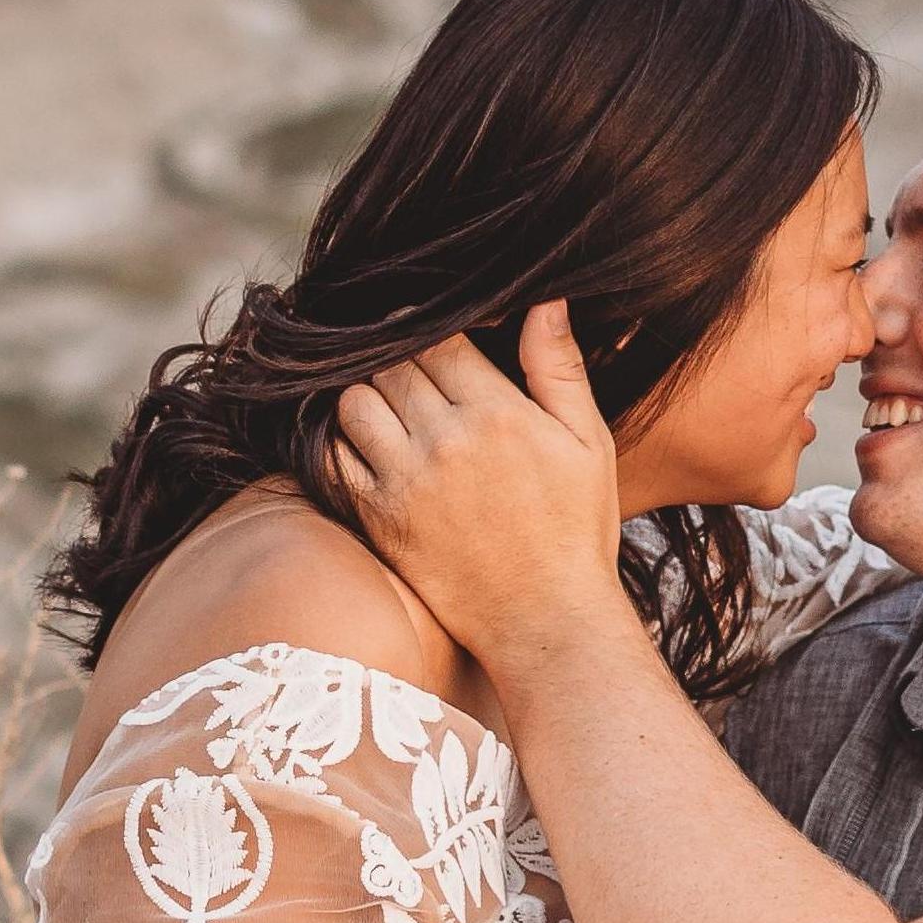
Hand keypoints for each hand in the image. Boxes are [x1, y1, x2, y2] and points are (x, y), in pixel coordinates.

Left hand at [333, 302, 629, 674]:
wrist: (547, 622)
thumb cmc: (576, 532)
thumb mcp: (587, 443)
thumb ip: (558, 368)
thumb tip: (545, 300)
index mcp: (498, 413)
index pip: (436, 340)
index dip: (425, 327)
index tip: (428, 334)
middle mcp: (446, 441)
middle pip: (389, 364)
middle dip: (394, 358)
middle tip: (405, 369)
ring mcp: (406, 480)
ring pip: (353, 402)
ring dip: (365, 394)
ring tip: (389, 406)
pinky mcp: (379, 518)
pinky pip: (334, 457)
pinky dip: (341, 442)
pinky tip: (368, 447)